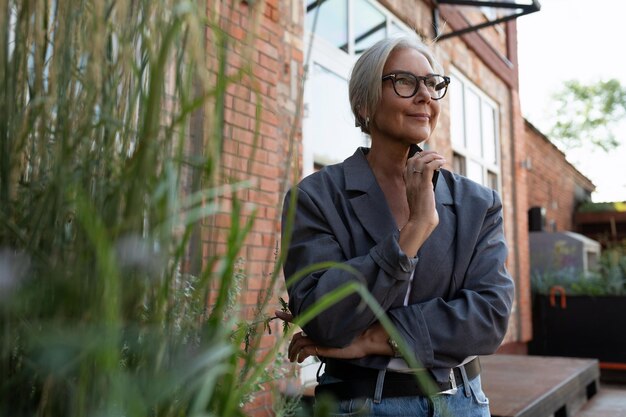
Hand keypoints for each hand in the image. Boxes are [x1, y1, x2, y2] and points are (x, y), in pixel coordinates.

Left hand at [273, 311, 393, 362]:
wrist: (366, 338)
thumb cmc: (355, 337)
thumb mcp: (338, 336)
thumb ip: (327, 334)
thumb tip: (319, 342)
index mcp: (321, 322)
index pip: (301, 316)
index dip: (288, 315)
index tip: (277, 313)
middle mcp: (318, 326)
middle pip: (297, 333)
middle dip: (290, 344)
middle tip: (289, 354)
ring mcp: (319, 335)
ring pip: (298, 341)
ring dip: (292, 352)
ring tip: (292, 360)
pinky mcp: (322, 344)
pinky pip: (305, 349)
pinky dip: (300, 355)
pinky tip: (299, 360)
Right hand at [400, 150, 445, 254]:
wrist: (420, 223)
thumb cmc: (422, 215)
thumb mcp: (420, 198)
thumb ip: (424, 189)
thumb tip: (432, 184)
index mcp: (408, 184)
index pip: (409, 163)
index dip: (419, 156)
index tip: (429, 156)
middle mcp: (410, 181)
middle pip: (414, 159)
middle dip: (426, 153)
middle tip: (436, 155)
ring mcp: (416, 183)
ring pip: (421, 160)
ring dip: (433, 156)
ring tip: (441, 158)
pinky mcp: (424, 185)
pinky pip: (429, 167)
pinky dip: (437, 162)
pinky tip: (443, 163)